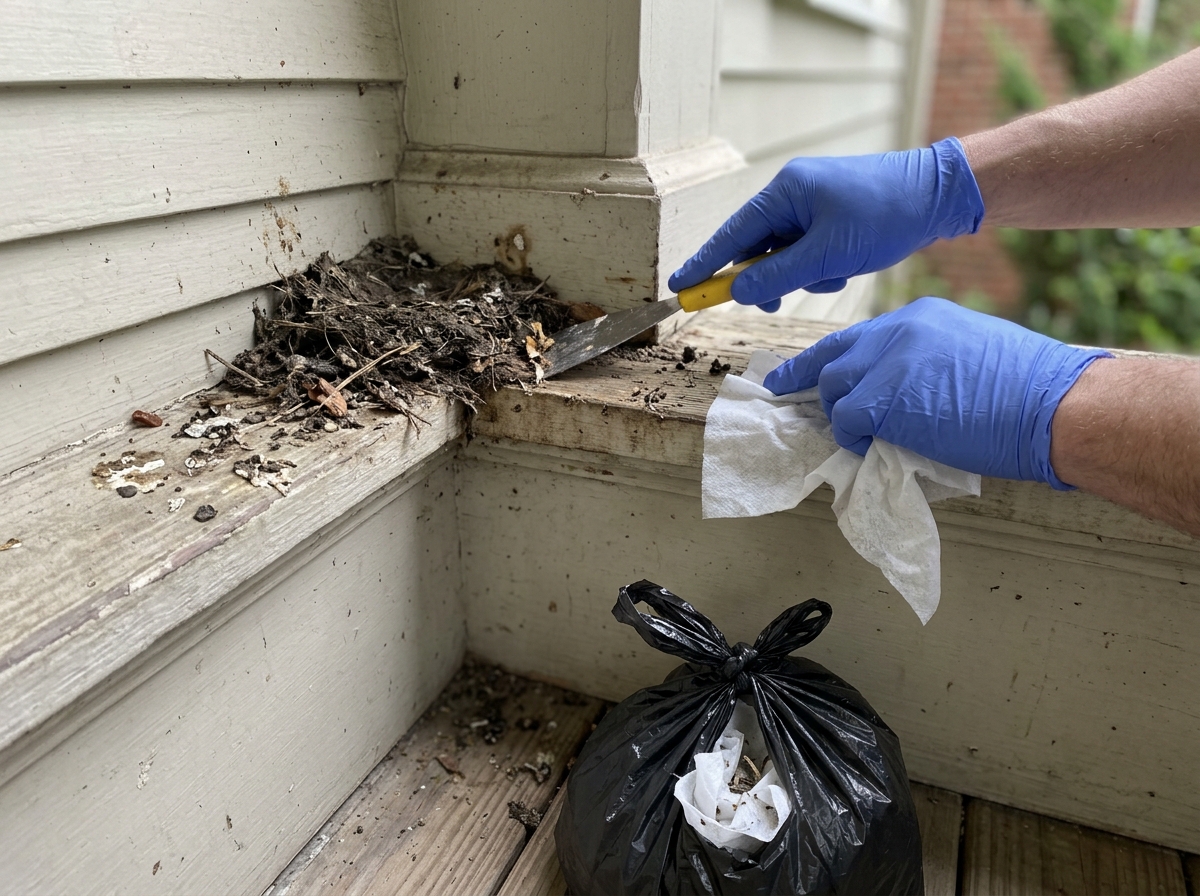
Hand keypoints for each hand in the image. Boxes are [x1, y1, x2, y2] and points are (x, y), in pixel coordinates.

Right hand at [668, 138, 984, 311]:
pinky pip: (807, 251)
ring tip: (832, 277)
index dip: (704, 263)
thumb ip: (778, 275)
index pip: (731, 234)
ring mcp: (811, 204)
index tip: (680, 287)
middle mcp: (792, 194)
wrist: (938, 195)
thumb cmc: (884, 215)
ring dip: (800, 275)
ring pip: (784, 254)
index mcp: (785, 191)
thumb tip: (738, 291)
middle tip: (770, 303)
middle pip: (756, 246)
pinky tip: (845, 268)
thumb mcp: (828, 254)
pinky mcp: (830, 217)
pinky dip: (820, 267)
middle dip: (766, 278)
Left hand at [763, 298, 1108, 486]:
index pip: (856, 337)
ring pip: (834, 389)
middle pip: (834, 358)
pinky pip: (847, 422)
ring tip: (866, 436)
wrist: (1055, 405)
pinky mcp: (883, 397)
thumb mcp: (971, 355)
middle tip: (788, 401)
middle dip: (809, 384)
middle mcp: (897, 331)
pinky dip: (855, 440)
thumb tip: (902, 394)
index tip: (795, 374)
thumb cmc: (1032, 391)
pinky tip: (877, 447)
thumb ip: (927, 364)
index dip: (825, 359)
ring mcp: (887, 362)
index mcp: (920, 317)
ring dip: (843, 417)